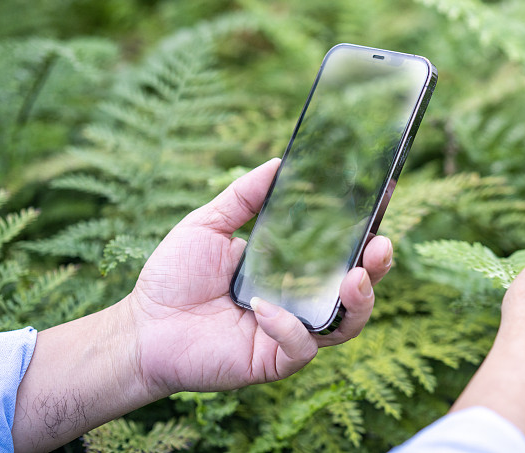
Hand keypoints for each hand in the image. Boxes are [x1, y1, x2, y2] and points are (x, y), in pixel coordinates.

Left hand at [125, 158, 392, 395]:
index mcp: (291, 269)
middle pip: (356, 290)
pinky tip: (264, 308)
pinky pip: (301, 348)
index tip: (382, 203)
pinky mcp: (273, 360)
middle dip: (377, 269)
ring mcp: (290, 332)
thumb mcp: (209, 224)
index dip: (366, 232)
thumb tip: (279, 163)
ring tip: (354, 278)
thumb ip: (244, 196)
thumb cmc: (174, 276)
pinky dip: (290, 327)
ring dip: (359, 302)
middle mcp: (299, 301)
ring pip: (346, 325)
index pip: (340, 251)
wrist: (142, 327)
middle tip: (380, 246)